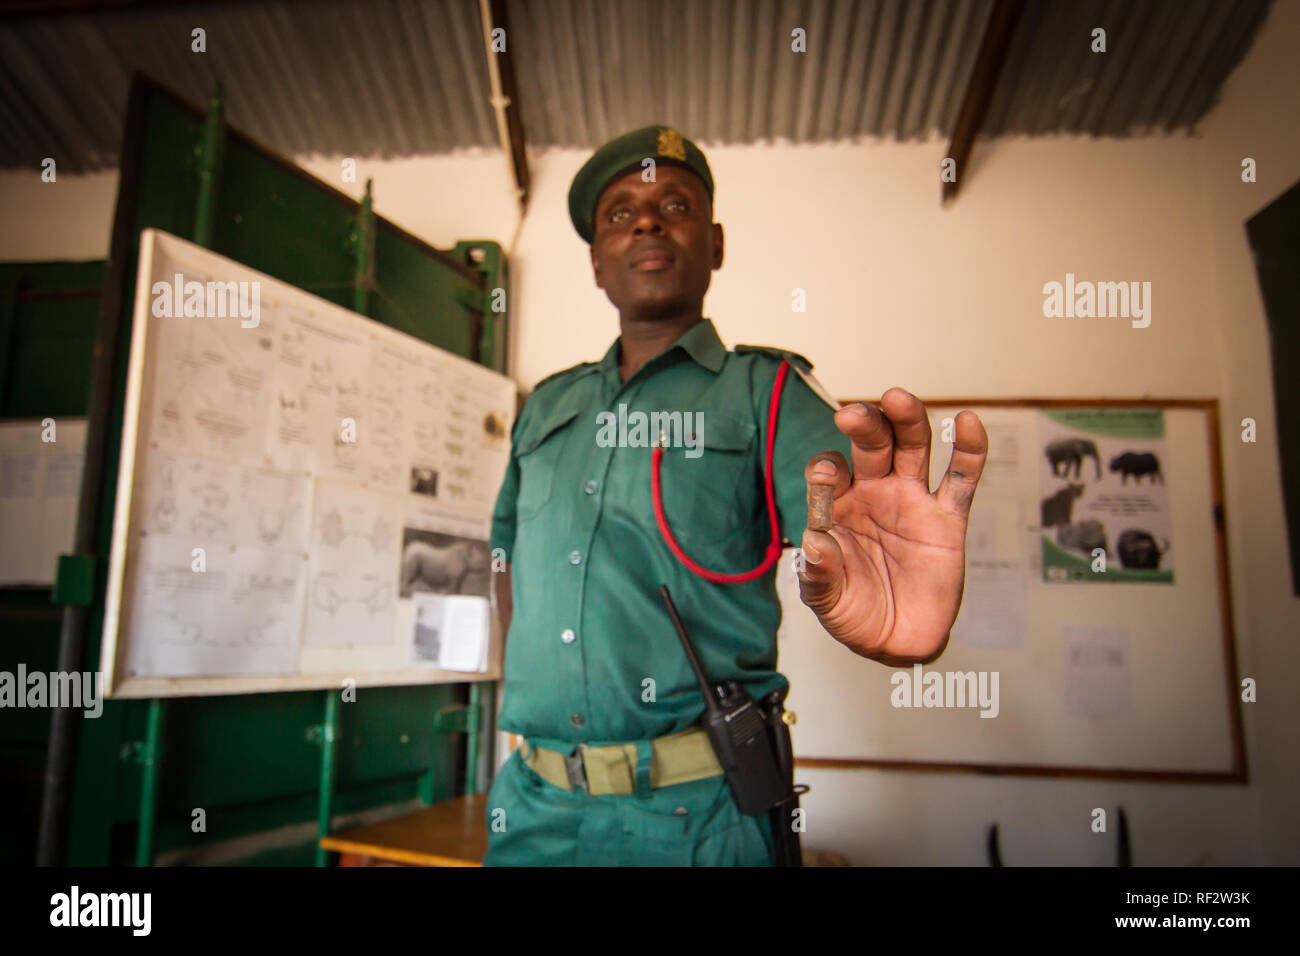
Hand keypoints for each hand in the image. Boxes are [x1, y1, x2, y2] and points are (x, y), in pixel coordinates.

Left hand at [796, 390, 987, 661]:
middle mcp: (873, 492)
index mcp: (837, 505)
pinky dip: (968, 450)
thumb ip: (820, 573)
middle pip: (871, 445)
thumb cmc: (854, 612)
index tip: (827, 476)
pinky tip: (967, 423)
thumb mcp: (826, 599)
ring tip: (897, 398)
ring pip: (912, 448)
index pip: (829, 473)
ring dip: (906, 421)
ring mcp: (911, 501)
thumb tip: (815, 543)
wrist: (896, 641)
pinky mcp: (947, 518)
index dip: (826, 470)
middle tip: (851, 416)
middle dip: (863, 425)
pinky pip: (961, 479)